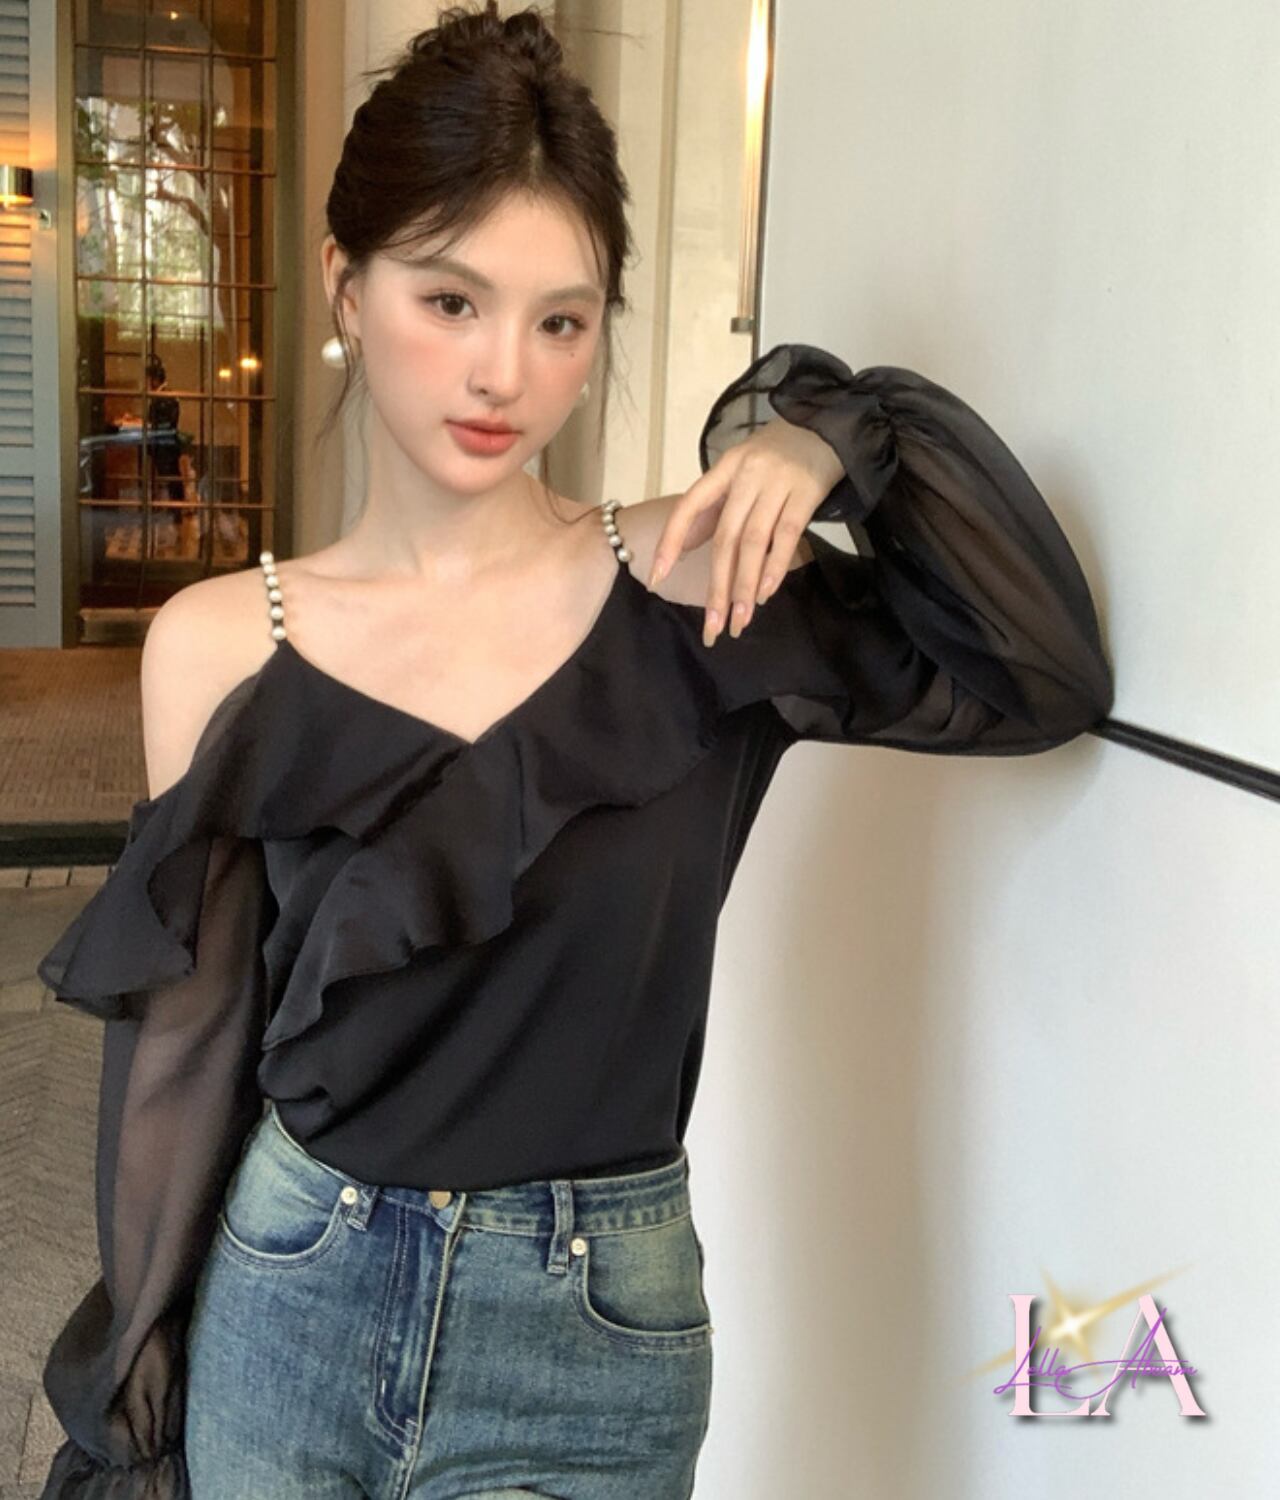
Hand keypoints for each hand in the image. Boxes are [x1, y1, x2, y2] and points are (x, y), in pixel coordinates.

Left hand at [648, 415, 844, 646]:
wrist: (827, 422)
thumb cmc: (778, 454)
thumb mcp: (740, 471)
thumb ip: (715, 506)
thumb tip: (683, 546)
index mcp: (724, 468)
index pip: (689, 507)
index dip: (670, 542)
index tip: (656, 578)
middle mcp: (746, 474)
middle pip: (724, 538)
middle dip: (717, 587)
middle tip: (712, 626)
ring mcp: (777, 482)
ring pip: (753, 542)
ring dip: (745, 587)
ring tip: (739, 621)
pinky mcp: (807, 492)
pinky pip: (787, 534)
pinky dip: (774, 566)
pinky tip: (765, 594)